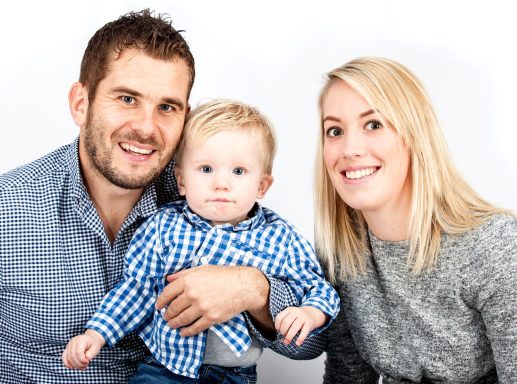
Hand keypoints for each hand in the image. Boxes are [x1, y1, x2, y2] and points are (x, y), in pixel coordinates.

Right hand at [62, 329, 105, 369]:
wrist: (91, 338)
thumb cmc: (94, 344)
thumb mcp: (96, 349)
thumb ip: (90, 355)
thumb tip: (83, 361)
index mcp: (81, 340)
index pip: (78, 352)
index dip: (82, 360)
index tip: (88, 362)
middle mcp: (73, 341)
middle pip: (72, 356)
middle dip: (79, 364)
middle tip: (85, 366)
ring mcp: (69, 345)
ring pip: (68, 358)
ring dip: (74, 365)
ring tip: (82, 367)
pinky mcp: (67, 348)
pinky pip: (64, 357)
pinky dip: (67, 364)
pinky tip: (73, 367)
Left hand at [155, 265, 270, 336]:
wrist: (243, 286)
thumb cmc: (223, 275)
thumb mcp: (202, 269)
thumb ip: (183, 274)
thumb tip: (168, 278)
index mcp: (189, 281)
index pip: (168, 293)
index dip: (160, 301)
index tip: (158, 306)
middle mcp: (193, 294)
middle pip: (173, 308)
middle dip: (167, 314)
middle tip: (165, 317)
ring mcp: (202, 307)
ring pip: (182, 319)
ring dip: (174, 324)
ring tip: (171, 325)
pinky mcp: (210, 318)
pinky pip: (195, 328)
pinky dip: (186, 332)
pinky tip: (183, 332)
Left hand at [275, 306, 327, 345]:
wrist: (312, 314)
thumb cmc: (298, 317)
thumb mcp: (291, 315)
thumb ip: (284, 321)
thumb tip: (279, 333)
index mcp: (289, 310)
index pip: (279, 317)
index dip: (277, 326)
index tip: (278, 331)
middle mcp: (296, 312)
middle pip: (286, 322)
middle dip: (283, 331)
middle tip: (283, 336)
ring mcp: (303, 317)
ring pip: (294, 327)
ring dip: (289, 336)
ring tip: (287, 342)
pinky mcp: (309, 323)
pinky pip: (304, 332)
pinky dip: (300, 339)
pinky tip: (297, 343)